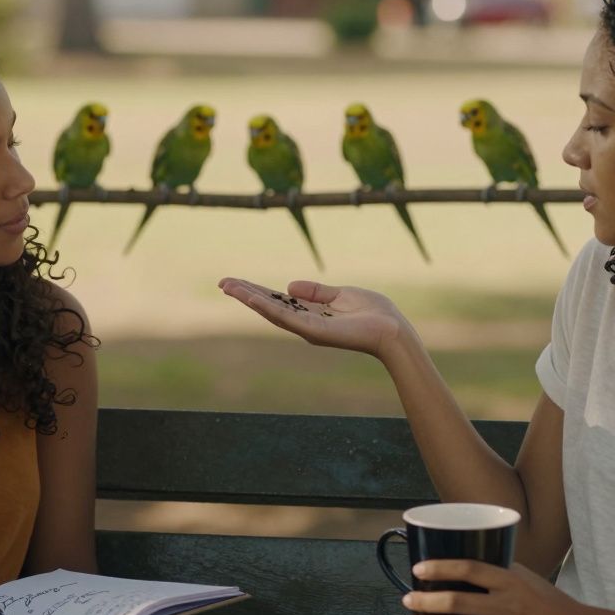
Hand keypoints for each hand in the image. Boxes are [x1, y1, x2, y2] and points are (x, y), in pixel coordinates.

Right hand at [217, 277, 409, 358]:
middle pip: (269, 306)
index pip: (278, 300)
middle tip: (222, 283)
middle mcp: (305, 323)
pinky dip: (268, 307)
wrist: (393, 330)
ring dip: (249, 298)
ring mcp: (308, 328)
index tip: (236, 282)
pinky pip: (287, 317)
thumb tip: (289, 285)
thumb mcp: (341, 295)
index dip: (256, 291)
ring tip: (229, 287)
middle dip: (245, 294)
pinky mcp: (314, 332)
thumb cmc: (374, 314)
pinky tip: (252, 298)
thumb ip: (316, 291)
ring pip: (272, 312)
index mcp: (311, 313)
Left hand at [402, 560, 587, 614]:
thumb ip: (500, 571)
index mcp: (509, 580)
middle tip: (408, 599)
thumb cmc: (550, 603)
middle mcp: (505, 604)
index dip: (440, 567)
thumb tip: (467, 564)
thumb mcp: (527, 579)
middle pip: (456, 601)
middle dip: (425, 601)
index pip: (468, 567)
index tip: (418, 569)